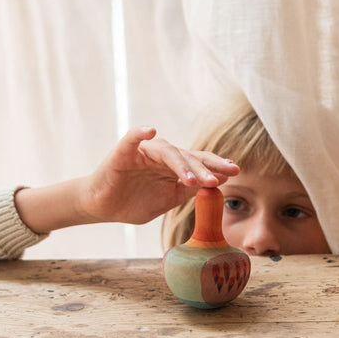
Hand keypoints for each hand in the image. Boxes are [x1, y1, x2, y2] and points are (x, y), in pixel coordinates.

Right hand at [15, 127, 238, 232]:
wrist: (102, 207)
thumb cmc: (134, 202)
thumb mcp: (167, 200)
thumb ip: (189, 191)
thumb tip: (218, 182)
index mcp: (174, 167)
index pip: (200, 162)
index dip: (217, 166)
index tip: (236, 171)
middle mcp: (162, 155)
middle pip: (188, 157)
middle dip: (204, 168)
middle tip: (218, 179)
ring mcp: (143, 152)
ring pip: (167, 152)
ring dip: (181, 164)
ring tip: (191, 180)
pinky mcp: (123, 152)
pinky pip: (132, 138)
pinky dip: (140, 133)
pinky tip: (150, 130)